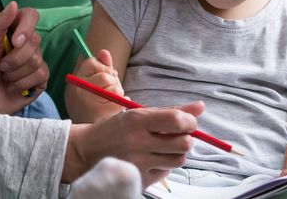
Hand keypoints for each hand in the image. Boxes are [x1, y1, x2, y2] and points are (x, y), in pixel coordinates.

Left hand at [0, 2, 48, 113]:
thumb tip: (14, 4)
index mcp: (13, 31)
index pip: (31, 16)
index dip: (26, 27)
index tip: (15, 40)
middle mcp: (26, 44)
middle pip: (34, 41)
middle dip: (14, 58)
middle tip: (0, 66)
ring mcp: (34, 61)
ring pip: (37, 60)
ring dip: (16, 73)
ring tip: (5, 77)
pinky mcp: (39, 79)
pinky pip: (41, 75)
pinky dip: (23, 83)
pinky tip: (14, 87)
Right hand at [63, 101, 205, 187]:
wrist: (86, 152)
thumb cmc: (114, 129)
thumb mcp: (137, 114)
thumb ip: (169, 111)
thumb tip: (200, 107)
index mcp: (136, 120)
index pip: (177, 120)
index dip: (190, 121)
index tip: (188, 121)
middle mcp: (138, 142)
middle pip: (183, 143)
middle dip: (185, 138)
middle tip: (176, 135)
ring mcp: (138, 164)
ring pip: (178, 160)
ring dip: (176, 152)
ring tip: (161, 147)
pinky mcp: (138, 179)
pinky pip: (166, 172)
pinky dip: (163, 165)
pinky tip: (151, 159)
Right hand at [67, 49, 125, 121]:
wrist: (85, 138)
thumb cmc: (93, 107)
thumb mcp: (94, 84)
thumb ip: (101, 67)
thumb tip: (104, 52)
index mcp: (75, 81)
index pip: (91, 62)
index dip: (103, 68)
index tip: (105, 78)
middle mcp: (79, 91)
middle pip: (105, 76)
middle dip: (113, 83)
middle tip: (108, 93)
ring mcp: (88, 103)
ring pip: (115, 89)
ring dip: (118, 94)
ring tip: (111, 103)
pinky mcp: (100, 113)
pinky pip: (121, 101)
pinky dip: (124, 103)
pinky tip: (117, 109)